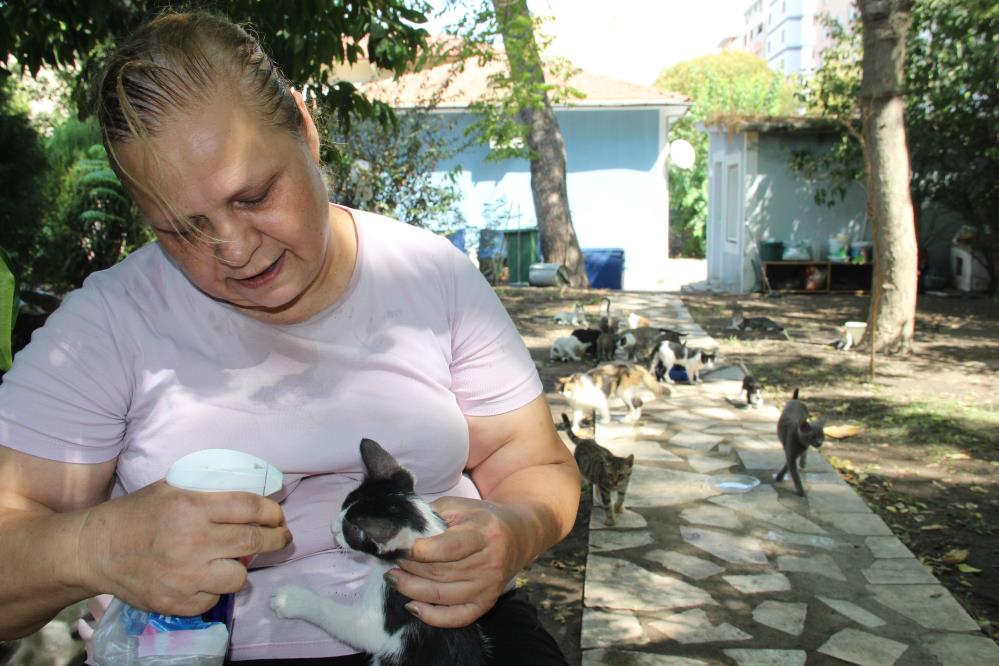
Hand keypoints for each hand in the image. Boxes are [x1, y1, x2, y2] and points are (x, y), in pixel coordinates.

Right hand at [78, 480, 291, 615]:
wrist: (96, 549)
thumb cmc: (138, 513)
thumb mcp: (173, 487)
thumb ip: (209, 488)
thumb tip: (252, 490)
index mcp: (192, 507)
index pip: (249, 508)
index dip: (272, 512)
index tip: (278, 516)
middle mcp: (192, 541)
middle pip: (253, 542)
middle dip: (276, 539)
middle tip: (282, 537)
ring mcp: (184, 576)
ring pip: (238, 577)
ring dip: (242, 567)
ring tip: (235, 560)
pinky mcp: (175, 602)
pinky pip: (213, 599)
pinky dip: (214, 589)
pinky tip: (204, 578)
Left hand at [390, 496, 523, 627]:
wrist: (517, 535)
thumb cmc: (480, 518)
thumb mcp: (459, 506)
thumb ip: (431, 515)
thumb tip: (399, 533)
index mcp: (484, 532)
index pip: (448, 547)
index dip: (420, 551)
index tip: (400, 547)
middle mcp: (490, 562)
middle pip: (441, 572)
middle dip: (409, 568)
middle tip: (392, 561)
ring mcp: (489, 586)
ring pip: (442, 594)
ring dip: (411, 589)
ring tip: (394, 578)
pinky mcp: (487, 603)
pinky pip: (456, 618)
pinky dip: (431, 616)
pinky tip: (412, 606)